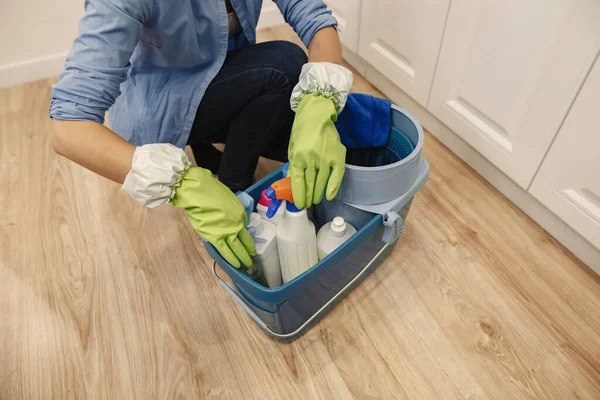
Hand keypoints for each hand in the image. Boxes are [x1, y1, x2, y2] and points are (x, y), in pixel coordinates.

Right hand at [171, 168, 255, 267]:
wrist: (199, 192)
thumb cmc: (213, 191)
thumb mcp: (231, 201)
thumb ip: (235, 214)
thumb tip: (236, 224)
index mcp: (240, 215)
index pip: (247, 233)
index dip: (250, 243)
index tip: (252, 249)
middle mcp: (236, 225)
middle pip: (243, 242)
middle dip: (247, 254)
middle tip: (251, 262)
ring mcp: (226, 232)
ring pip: (236, 249)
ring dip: (241, 259)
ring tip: (244, 266)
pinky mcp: (214, 237)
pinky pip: (223, 251)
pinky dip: (229, 259)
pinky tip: (234, 264)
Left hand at [288, 93, 345, 208]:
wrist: (316, 116)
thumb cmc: (302, 133)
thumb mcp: (292, 150)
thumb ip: (294, 167)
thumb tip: (294, 185)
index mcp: (298, 157)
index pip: (297, 182)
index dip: (298, 196)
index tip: (299, 204)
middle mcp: (311, 159)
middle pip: (310, 184)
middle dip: (308, 197)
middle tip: (308, 203)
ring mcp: (326, 158)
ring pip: (322, 182)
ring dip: (318, 194)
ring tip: (316, 200)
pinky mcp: (338, 155)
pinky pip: (337, 176)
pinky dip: (333, 187)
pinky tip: (329, 196)